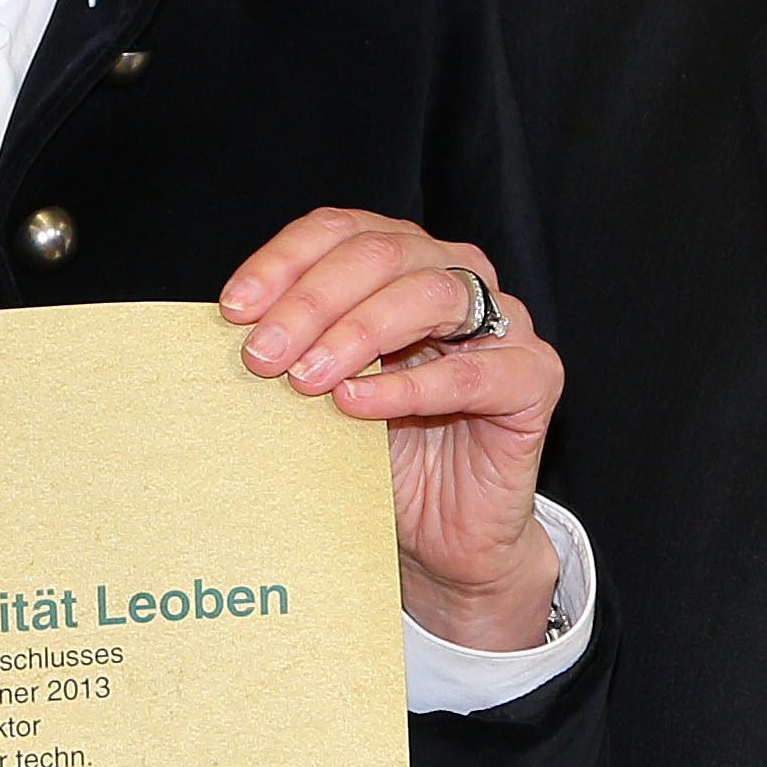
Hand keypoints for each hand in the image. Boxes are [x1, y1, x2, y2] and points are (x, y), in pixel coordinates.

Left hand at [219, 207, 564, 649]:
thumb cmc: (381, 452)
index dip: (285, 260)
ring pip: (429, 294)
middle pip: (382, 253)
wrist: (442, 536)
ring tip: (306, 379)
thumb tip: (232, 328)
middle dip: (312, 301)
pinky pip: (471, 374)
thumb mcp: (323, 387)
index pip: (341, 230)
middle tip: (262, 355)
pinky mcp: (534, 378)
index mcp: (402, 261)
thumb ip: (295, 346)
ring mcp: (504, 324)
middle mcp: (457, 276)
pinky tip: (356, 404)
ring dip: (357, 333)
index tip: (234, 308)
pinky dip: (407, 386)